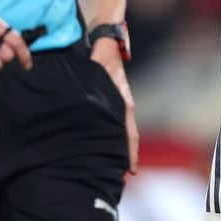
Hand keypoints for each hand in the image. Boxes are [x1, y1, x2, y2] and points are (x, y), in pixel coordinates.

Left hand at [91, 39, 139, 174]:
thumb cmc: (104, 51)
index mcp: (123, 102)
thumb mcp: (101, 61)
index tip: (131, 171)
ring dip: (112, 150)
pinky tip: (94, 149)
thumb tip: (89, 84)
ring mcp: (114, 105)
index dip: (129, 152)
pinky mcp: (106, 103)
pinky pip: (107, 124)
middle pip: (123, 138)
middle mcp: (121, 106)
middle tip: (117, 181)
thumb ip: (97, 70)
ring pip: (114, 132)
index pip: (129, 132)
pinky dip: (104, 139)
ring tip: (105, 171)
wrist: (105, 40)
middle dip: (120, 158)